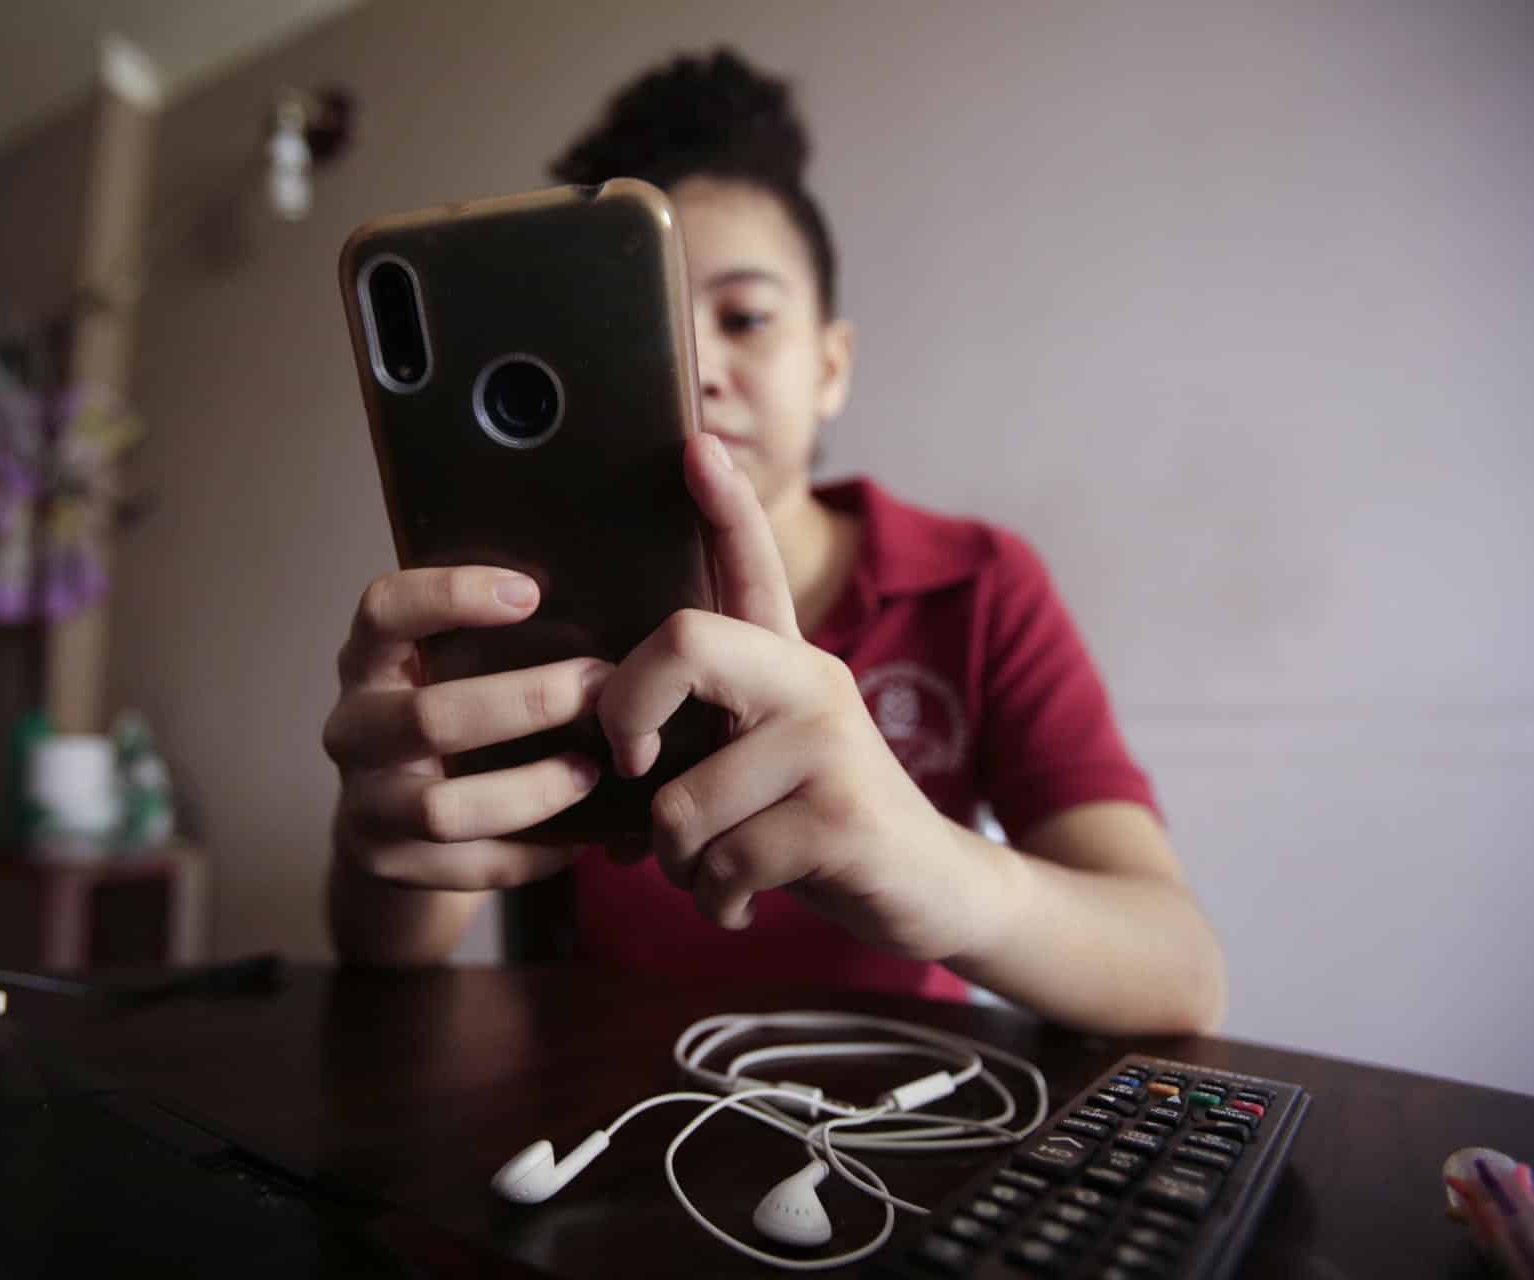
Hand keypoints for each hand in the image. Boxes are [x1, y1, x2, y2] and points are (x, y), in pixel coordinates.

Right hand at [322, 566, 610, 889]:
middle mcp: (353, 730)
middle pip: (430, 717)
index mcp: (367, 663)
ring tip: (592, 771)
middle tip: (598, 688)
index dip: (450, 595)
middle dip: (527, 702)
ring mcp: (364, 804)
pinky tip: (583, 834)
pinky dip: (538, 850)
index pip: (384, 610)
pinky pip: (475, 865)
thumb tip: (602, 616)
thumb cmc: (447, 722)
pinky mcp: (389, 865)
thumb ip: (492, 644)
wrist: (392, 823)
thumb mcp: (445, 671)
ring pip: (446, 809)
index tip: (531, 594)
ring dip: (533, 790)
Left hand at [595, 435, 1014, 959]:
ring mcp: (830, 744)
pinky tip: (739, 901)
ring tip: (712, 869)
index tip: (694, 446)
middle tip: (631, 763)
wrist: (929, 893)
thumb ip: (700, 744)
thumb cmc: (815, 828)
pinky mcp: (841, 815)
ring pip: (682, 800)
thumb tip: (604, 761)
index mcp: (784, 663)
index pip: (753, 566)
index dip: (724, 505)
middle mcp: (809, 681)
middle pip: (683, 641)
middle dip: (623, 713)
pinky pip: (722, 863)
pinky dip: (715, 900)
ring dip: (676, 860)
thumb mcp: (759, 768)